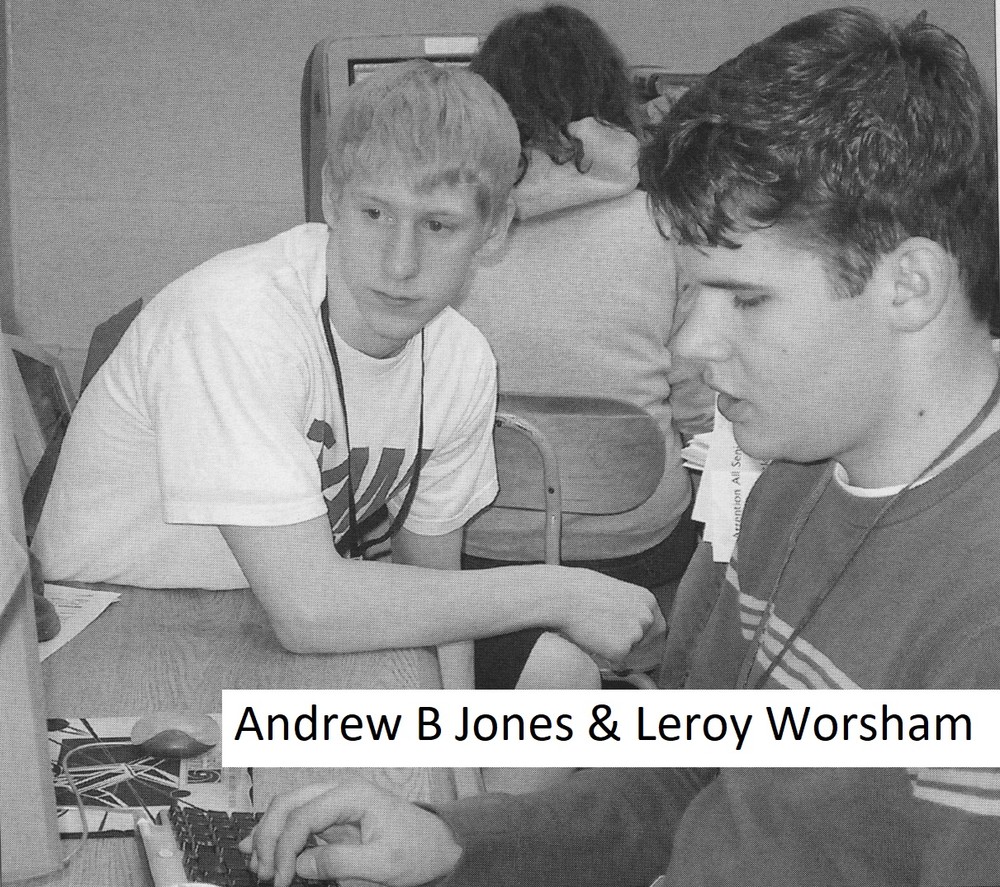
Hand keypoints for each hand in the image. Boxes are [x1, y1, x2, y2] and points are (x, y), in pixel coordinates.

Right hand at [240, 778, 461, 886]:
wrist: (439, 844)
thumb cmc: (417, 849)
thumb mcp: (383, 862)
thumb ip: (341, 861)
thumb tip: (301, 864)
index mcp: (353, 795)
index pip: (303, 815)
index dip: (286, 848)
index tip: (282, 879)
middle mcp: (340, 793)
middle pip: (288, 804)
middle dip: (270, 837)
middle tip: (265, 873)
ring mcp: (335, 804)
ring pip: (288, 808)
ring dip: (269, 835)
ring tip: (258, 866)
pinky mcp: (333, 819)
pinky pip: (297, 820)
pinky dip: (278, 835)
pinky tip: (261, 851)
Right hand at [547, 567, 665, 662]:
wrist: (563, 596)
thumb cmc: (580, 590)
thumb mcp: (615, 592)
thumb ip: (629, 608)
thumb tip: (630, 624)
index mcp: (647, 600)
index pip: (657, 626)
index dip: (644, 636)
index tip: (634, 641)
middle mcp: (647, 617)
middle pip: (648, 642)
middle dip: (633, 646)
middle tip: (611, 640)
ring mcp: (636, 634)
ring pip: (630, 652)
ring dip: (616, 648)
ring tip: (596, 630)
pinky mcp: (622, 650)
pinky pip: (617, 661)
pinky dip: (605, 656)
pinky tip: (593, 638)